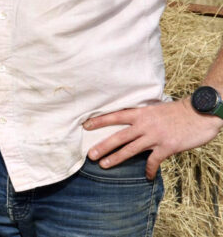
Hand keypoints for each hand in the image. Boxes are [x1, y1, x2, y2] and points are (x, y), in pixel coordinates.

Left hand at [84, 98, 222, 178]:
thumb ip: (143, 116)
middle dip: (103, 146)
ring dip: (116, 158)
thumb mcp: (156, 109)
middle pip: (118, 136)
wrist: (200, 113)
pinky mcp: (167, 147)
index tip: (85, 125)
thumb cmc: (178, 111)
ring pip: (130, 149)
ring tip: (104, 165)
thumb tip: (130, 123)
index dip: (99, 121)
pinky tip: (146, 176)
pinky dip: (149, 170)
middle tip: (89, 154)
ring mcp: (155, 136)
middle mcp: (145, 125)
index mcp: (141, 113)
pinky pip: (153, 161)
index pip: (115, 116)